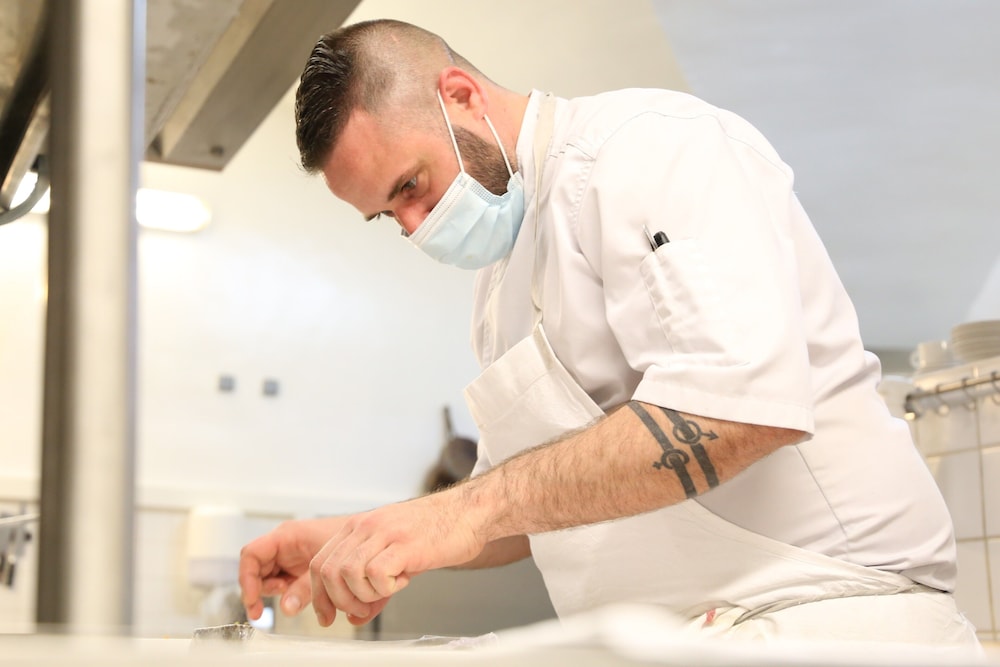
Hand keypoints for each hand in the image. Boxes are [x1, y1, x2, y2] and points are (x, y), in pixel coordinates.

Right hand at [238, 516, 344, 621]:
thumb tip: (286, 609)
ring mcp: (289, 556)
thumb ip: (304, 588)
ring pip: (266, 578)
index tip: (252, 601)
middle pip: (255, 569)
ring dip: (274, 593)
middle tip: (263, 610)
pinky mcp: (296, 567)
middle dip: (258, 590)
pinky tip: (300, 596)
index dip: (246, 579)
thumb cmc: (350, 540)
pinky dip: (286, 593)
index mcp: (286, 535)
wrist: (370, 539)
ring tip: (294, 596)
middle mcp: (284, 544)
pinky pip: (281, 582)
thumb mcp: (324, 567)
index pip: (251, 554)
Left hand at [309, 488, 486, 626]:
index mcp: (359, 526)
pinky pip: (377, 573)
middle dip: (340, 601)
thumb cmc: (434, 531)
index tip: (328, 616)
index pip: (321, 562)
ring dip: (364, 595)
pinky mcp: (406, 544)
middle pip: (328, 570)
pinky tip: (403, 580)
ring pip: (348, 573)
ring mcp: (385, 533)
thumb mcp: (394, 554)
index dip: (320, 596)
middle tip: (361, 610)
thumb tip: (353, 616)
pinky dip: (386, 588)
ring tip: (386, 591)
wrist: (468, 512)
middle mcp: (367, 526)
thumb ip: (370, 584)